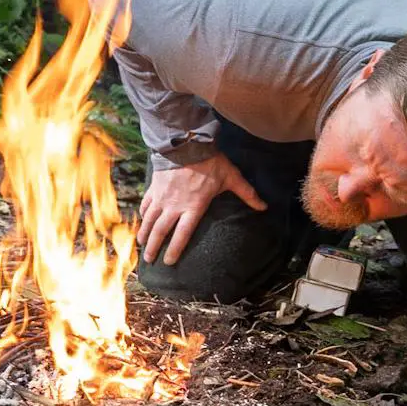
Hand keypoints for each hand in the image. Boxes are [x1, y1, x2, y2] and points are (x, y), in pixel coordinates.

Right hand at [138, 152, 266, 265]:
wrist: (187, 143)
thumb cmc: (211, 162)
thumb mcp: (231, 177)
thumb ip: (247, 194)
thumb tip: (264, 207)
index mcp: (193, 207)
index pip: (182, 235)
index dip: (174, 250)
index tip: (169, 262)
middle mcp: (174, 206)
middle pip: (160, 231)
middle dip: (153, 248)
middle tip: (150, 260)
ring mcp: (162, 197)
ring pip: (149, 220)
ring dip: (144, 234)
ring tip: (142, 245)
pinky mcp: (154, 187)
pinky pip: (146, 204)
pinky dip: (143, 214)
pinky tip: (142, 220)